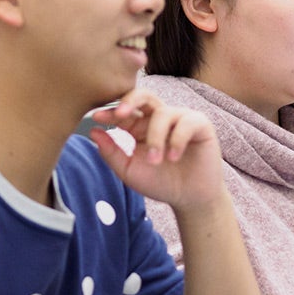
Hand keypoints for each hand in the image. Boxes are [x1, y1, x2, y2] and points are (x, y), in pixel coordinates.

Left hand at [89, 88, 226, 209]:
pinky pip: (186, 123)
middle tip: (120, 114)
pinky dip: (176, 140)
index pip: (125, 110)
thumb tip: (93, 131)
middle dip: (130, 100)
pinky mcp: (200, 125)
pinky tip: (173, 157)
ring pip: (163, 113)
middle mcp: (161, 118)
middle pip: (145, 95)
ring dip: (155, 138)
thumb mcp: (129, 170)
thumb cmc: (160, 183)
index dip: (111, 111)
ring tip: (155, 161)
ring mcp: (181, 119)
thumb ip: (111, 152)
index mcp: (141, 126)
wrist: (189, 199)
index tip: (97, 118)